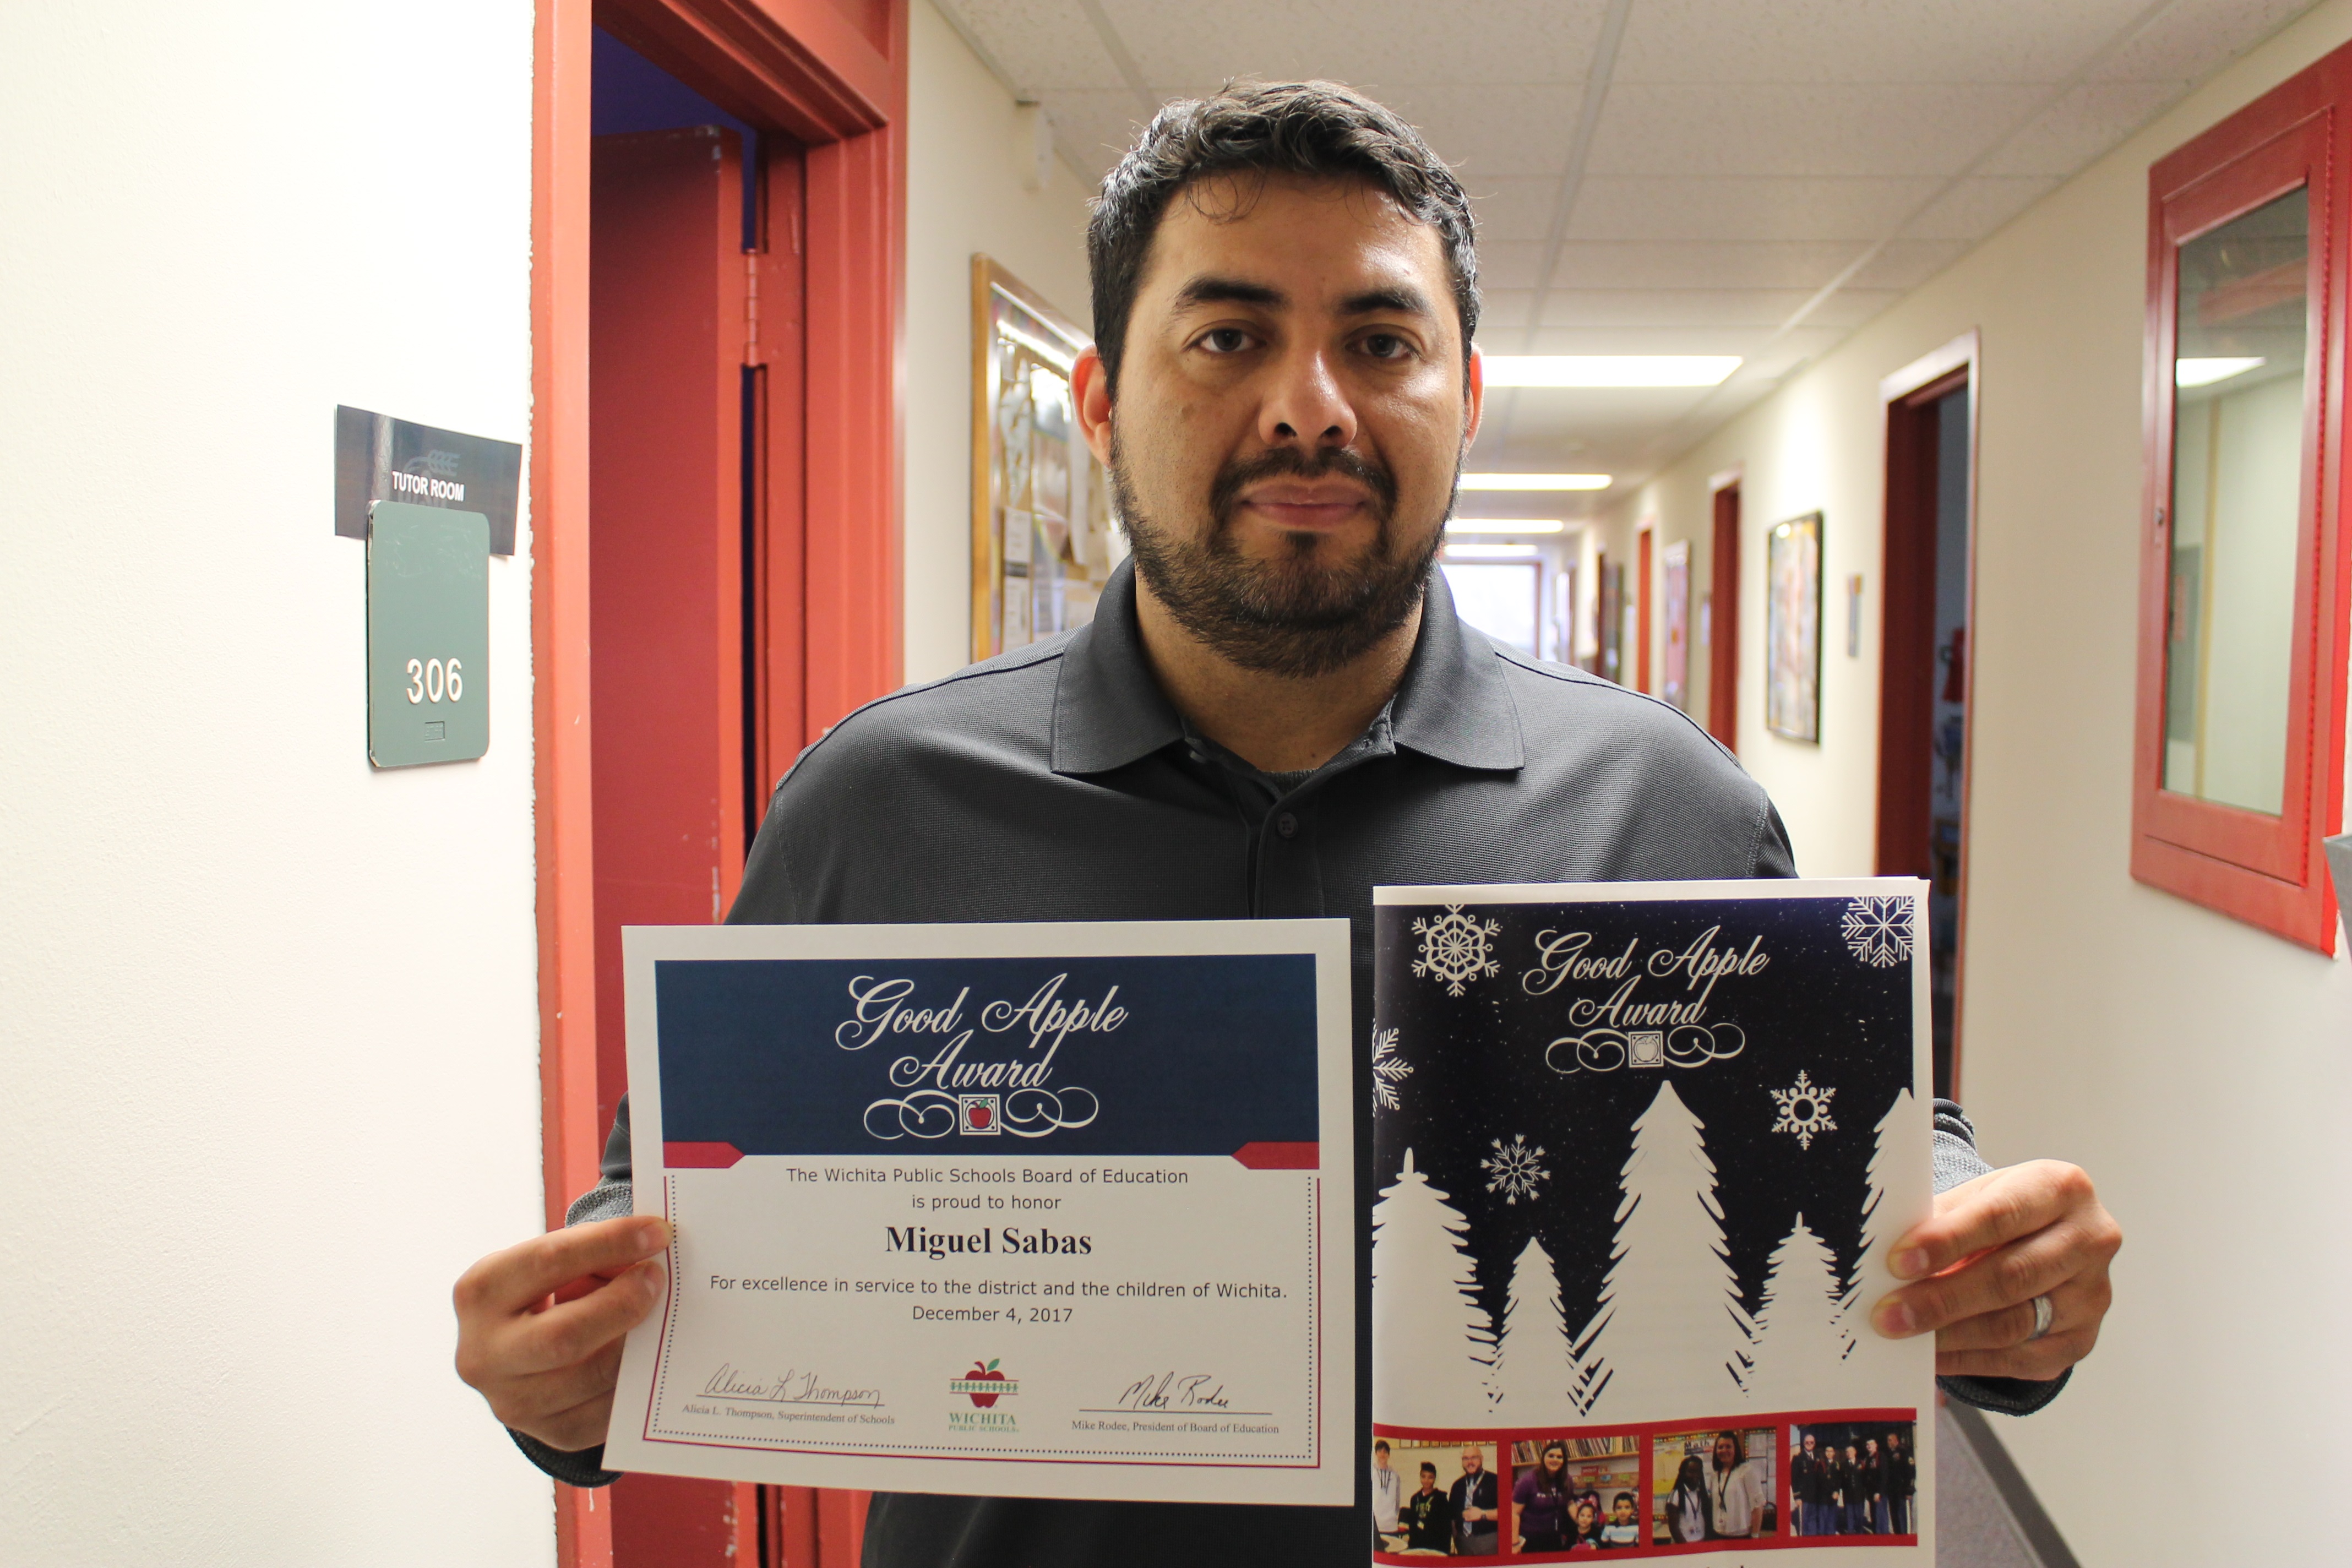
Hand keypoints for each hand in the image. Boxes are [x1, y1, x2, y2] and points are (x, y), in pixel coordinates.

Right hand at [453, 1215, 670, 1450]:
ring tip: (659, 1316)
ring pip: (592, 1377)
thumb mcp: (554, 1264)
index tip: (658, 1232)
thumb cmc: (546, 1294)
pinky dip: (638, 1381)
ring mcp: (512, 1401)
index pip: (547, 1261)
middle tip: (657, 1279)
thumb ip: (595, 1255)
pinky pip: (608, 1411)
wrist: (519, 1354)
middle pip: (562, 1336)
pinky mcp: (550, 1432)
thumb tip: (651, 1258)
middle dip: (621, 1304)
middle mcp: (483, 1353)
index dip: (608, 1243)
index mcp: (481, 1292)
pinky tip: (651, 1355)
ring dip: (636, 1344)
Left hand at [1870, 1159, 2118, 1379]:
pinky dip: (1969, 1359)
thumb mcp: (1976, 1196)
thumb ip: (1941, 1219)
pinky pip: (2020, 1359)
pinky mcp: (2080, 1339)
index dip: (1947, 1240)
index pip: (2000, 1216)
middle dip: (1941, 1299)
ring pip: (2015, 1324)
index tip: (1898, 1261)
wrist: (2049, 1236)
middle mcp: (2090, 1240)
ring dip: (1950, 1334)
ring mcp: (2091, 1295)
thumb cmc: (2004, 1212)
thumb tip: (1884, 1255)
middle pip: (2011, 1277)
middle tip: (1889, 1313)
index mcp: (2061, 1188)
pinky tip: (1932, 1355)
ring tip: (1903, 1334)